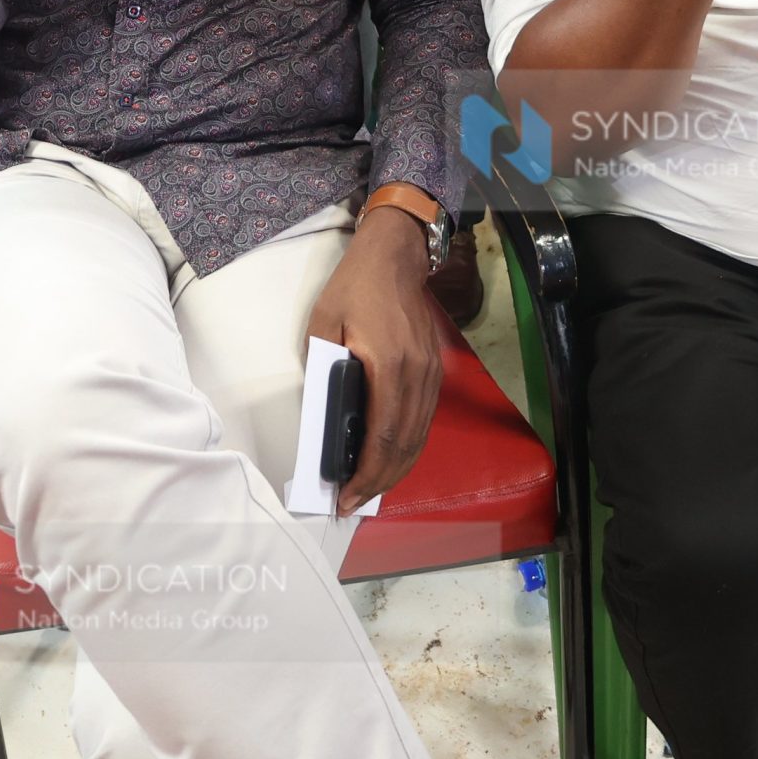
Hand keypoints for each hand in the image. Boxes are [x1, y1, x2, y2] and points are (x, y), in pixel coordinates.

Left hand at [307, 208, 443, 514]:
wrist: (395, 256)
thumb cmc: (355, 286)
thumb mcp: (323, 322)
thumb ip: (323, 366)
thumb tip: (323, 411)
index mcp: (388, 365)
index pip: (382, 436)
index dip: (366, 473)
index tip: (346, 496)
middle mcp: (416, 376)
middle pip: (404, 446)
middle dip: (380, 481)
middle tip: (354, 503)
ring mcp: (431, 374)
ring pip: (418, 437)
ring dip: (396, 469)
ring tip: (369, 489)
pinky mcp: (434, 371)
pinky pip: (423, 421)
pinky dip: (407, 447)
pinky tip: (390, 458)